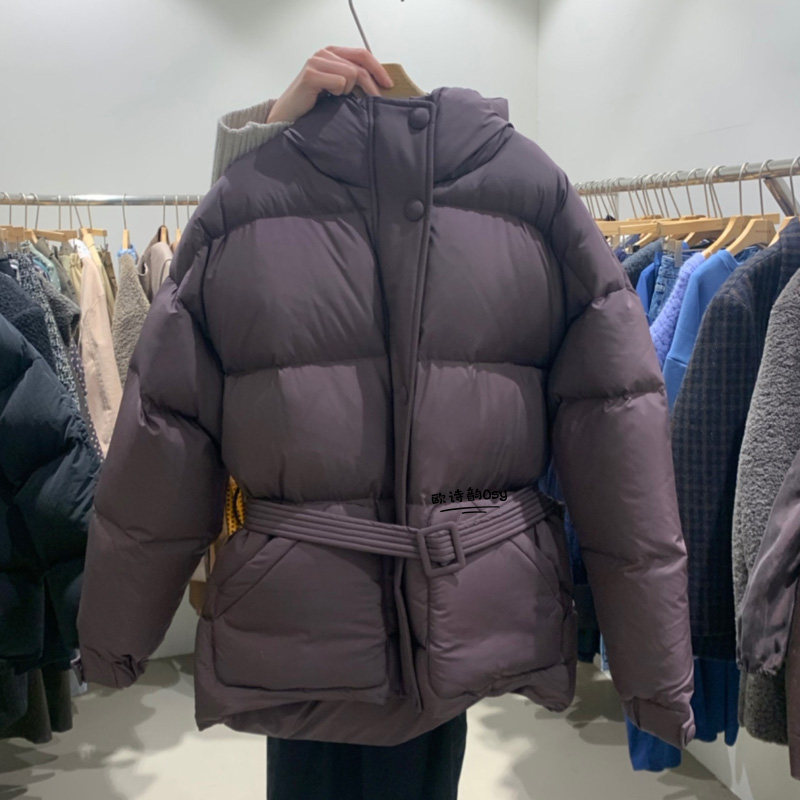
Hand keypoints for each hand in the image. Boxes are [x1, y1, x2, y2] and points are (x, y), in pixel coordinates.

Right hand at [266, 46, 393, 123]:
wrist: (289, 115)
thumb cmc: (314, 103)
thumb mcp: (337, 87)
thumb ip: (352, 78)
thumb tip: (379, 83)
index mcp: (332, 53)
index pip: (362, 54)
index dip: (378, 68)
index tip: (388, 84)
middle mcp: (324, 54)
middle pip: (359, 66)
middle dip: (370, 85)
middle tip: (375, 100)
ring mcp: (316, 62)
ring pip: (351, 75)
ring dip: (347, 92)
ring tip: (334, 98)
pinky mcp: (311, 75)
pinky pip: (339, 83)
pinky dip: (337, 94)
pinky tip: (326, 98)